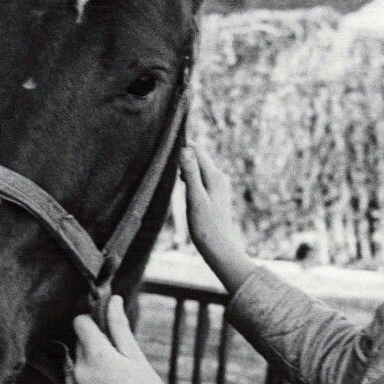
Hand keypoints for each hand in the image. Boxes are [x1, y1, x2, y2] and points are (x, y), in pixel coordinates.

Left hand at [67, 295, 190, 383]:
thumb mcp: (135, 355)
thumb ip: (119, 326)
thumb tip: (113, 300)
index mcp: (96, 356)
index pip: (79, 323)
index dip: (92, 321)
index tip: (105, 327)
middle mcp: (80, 372)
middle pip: (79, 344)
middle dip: (94, 344)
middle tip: (118, 358)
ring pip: (76, 363)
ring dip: (89, 362)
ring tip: (113, 376)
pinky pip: (76, 382)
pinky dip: (87, 380)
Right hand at [178, 145, 254, 293]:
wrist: (220, 248)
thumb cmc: (206, 227)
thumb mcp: (195, 199)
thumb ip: (191, 174)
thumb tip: (185, 150)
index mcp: (214, 176)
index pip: (198, 150)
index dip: (184, 143)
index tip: (167, 135)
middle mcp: (219, 177)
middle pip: (199, 157)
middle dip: (184, 152)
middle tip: (164, 148)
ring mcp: (218, 186)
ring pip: (199, 167)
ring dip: (186, 165)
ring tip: (168, 163)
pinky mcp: (215, 194)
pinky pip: (201, 177)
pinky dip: (190, 175)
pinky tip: (181, 181)